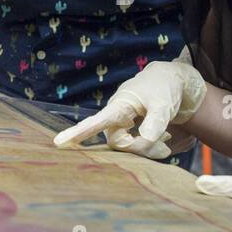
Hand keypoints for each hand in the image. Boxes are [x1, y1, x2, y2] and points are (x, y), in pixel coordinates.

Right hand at [52, 51, 205, 159]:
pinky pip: (135, 147)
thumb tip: (144, 139)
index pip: (96, 121)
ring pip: (127, 147)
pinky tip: (166, 138)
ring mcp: (122, 125)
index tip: (59, 142)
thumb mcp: (163, 103)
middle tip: (165, 147)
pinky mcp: (130, 132)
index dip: (78, 133)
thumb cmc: (163, 88)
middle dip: (140, 148)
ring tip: (168, 138)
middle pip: (118, 143)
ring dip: (148, 148)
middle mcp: (115, 117)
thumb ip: (155, 121)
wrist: (171, 82)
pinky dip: (151, 147)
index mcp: (118, 106)